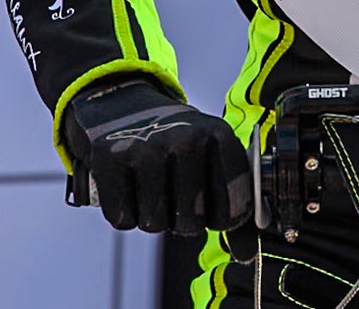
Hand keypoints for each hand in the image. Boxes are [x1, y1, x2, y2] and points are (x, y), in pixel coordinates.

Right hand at [63, 78, 252, 234]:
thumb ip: (232, 203)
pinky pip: (122, 220)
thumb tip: (247, 253)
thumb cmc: (174, 141)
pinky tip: (127, 185)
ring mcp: (147, 147)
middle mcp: (186, 139)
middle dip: (181, 220)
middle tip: (173, 194)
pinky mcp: (110, 157)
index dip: (222, 220)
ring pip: (155, 225)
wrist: (121, 104)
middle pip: (191, 223)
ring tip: (150, 186)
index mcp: (219, 135)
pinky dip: (123, 212)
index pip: (234, 210)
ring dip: (151, 216)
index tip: (212, 209)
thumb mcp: (210, 156)